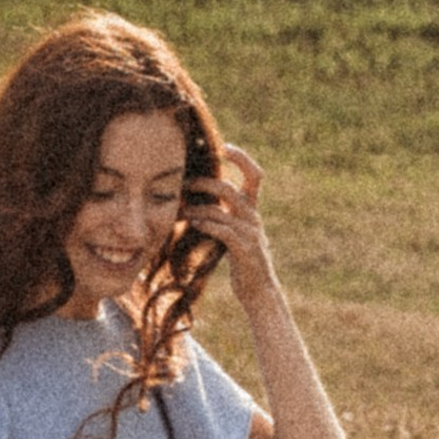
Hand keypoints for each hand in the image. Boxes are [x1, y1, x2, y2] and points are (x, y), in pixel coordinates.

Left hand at [188, 142, 276, 297]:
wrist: (259, 291)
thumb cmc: (242, 260)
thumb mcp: (237, 232)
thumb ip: (225, 214)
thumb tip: (199, 197)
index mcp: (252, 209)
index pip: (254, 174)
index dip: (241, 158)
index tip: (223, 147)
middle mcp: (253, 217)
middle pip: (230, 188)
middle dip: (204, 182)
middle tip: (183, 182)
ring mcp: (250, 233)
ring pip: (221, 210)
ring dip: (197, 207)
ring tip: (179, 208)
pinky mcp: (244, 250)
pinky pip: (223, 230)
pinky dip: (206, 223)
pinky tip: (193, 222)